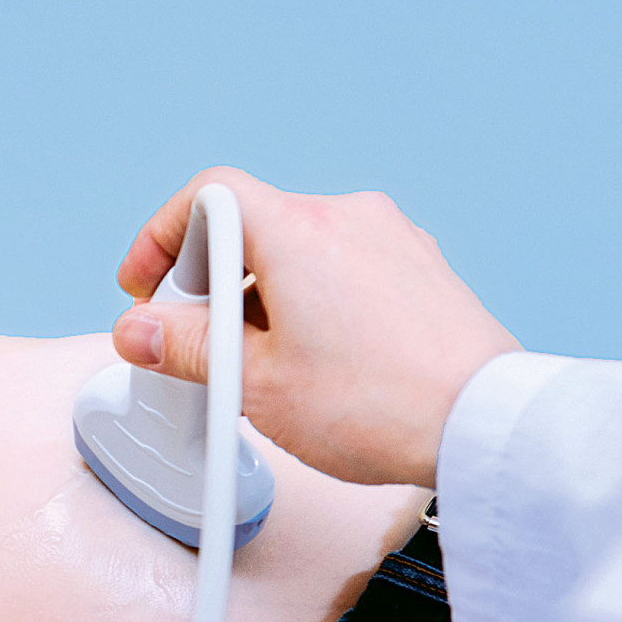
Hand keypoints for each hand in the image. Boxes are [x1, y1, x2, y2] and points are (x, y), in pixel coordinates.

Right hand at [111, 167, 521, 487]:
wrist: (481, 427)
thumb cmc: (377, 405)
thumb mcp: (254, 382)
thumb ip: (186, 346)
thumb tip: (141, 330)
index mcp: (298, 229)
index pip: (207, 195)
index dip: (160, 237)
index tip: (145, 285)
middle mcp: (348, 218)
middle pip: (251, 226)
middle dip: (209, 282)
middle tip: (196, 343)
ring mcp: (392, 240)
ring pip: (299, 251)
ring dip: (261, 297)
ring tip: (261, 368)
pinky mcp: (421, 271)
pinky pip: (343, 270)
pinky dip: (311, 302)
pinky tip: (314, 364)